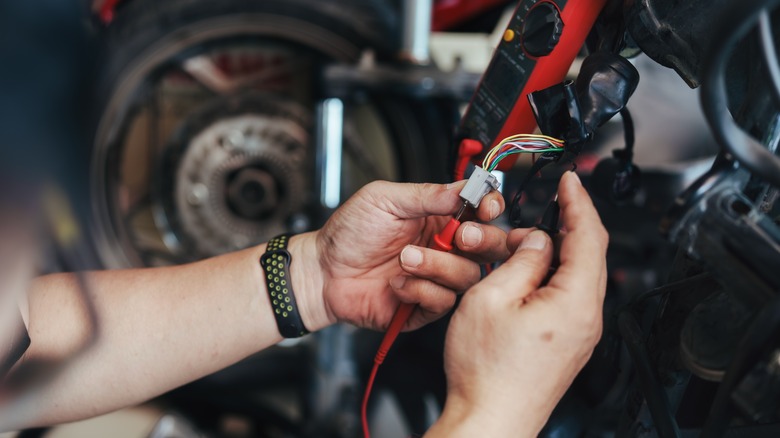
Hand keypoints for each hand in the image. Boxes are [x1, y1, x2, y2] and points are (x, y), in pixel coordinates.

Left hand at [294, 180, 508, 331]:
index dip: (490, 208)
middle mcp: (444, 248)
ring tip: (405, 258)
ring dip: (438, 265)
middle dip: (482, 240)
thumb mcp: (384, 199)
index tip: (485, 207)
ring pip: (467, 276)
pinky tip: (396, 284)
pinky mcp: (424, 307)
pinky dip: (420, 290)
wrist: (322, 272)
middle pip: (489, 247)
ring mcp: (436, 278)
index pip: (482, 211)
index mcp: (439, 218)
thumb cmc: (348, 233)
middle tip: (461, 236)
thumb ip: (426, 194)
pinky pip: (444, 301)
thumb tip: (464, 188)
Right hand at [427, 172, 607, 436]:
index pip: (588, 235)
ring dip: (549, 254)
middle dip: (560, 227)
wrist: (489, 420)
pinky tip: (523, 276)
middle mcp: (586, 319)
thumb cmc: (486, 371)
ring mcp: (579, 334)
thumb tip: (538, 241)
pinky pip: (566, 297)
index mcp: (575, 301)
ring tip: (514, 251)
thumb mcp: (491, 297)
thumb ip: (521, 260)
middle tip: (531, 218)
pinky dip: (548, 277)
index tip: (570, 180)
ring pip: (574, 276)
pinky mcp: (567, 345)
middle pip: (587, 254)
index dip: (578, 201)